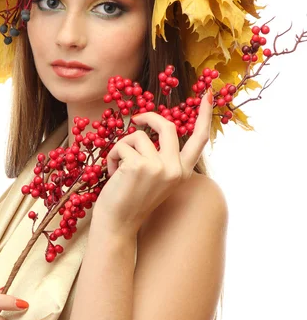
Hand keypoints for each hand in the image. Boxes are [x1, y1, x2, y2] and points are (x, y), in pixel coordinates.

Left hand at [92, 89, 212, 237]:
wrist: (117, 225)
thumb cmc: (131, 199)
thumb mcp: (154, 178)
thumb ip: (161, 157)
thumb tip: (152, 127)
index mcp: (182, 172)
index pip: (199, 139)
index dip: (204, 115)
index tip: (208, 94)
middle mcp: (175, 169)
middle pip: (167, 126)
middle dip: (149, 117)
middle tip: (137, 117)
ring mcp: (158, 167)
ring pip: (138, 136)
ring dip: (122, 147)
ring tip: (118, 168)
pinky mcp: (138, 165)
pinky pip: (122, 145)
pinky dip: (112, 156)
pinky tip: (113, 174)